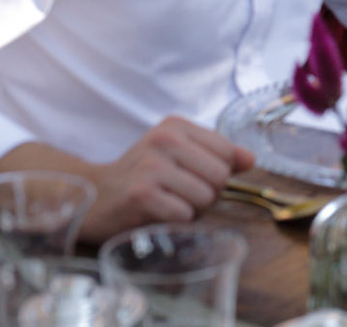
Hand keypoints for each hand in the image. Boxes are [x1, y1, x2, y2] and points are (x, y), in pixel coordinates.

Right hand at [77, 117, 254, 242]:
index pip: (227, 151)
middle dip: (208, 193)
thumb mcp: (178, 154)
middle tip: (181, 194)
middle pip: (220, 176)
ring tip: (169, 203)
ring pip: (206, 197)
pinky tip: (158, 213)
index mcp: (176, 126)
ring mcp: (152, 166)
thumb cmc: (142, 176)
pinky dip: (177, 221)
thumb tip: (251, 159)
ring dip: (193, 210)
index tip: (195, 177)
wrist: (95, 195)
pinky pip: (185, 215)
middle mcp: (164, 139)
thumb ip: (217, 154)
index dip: (219, 172)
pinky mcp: (142, 194)